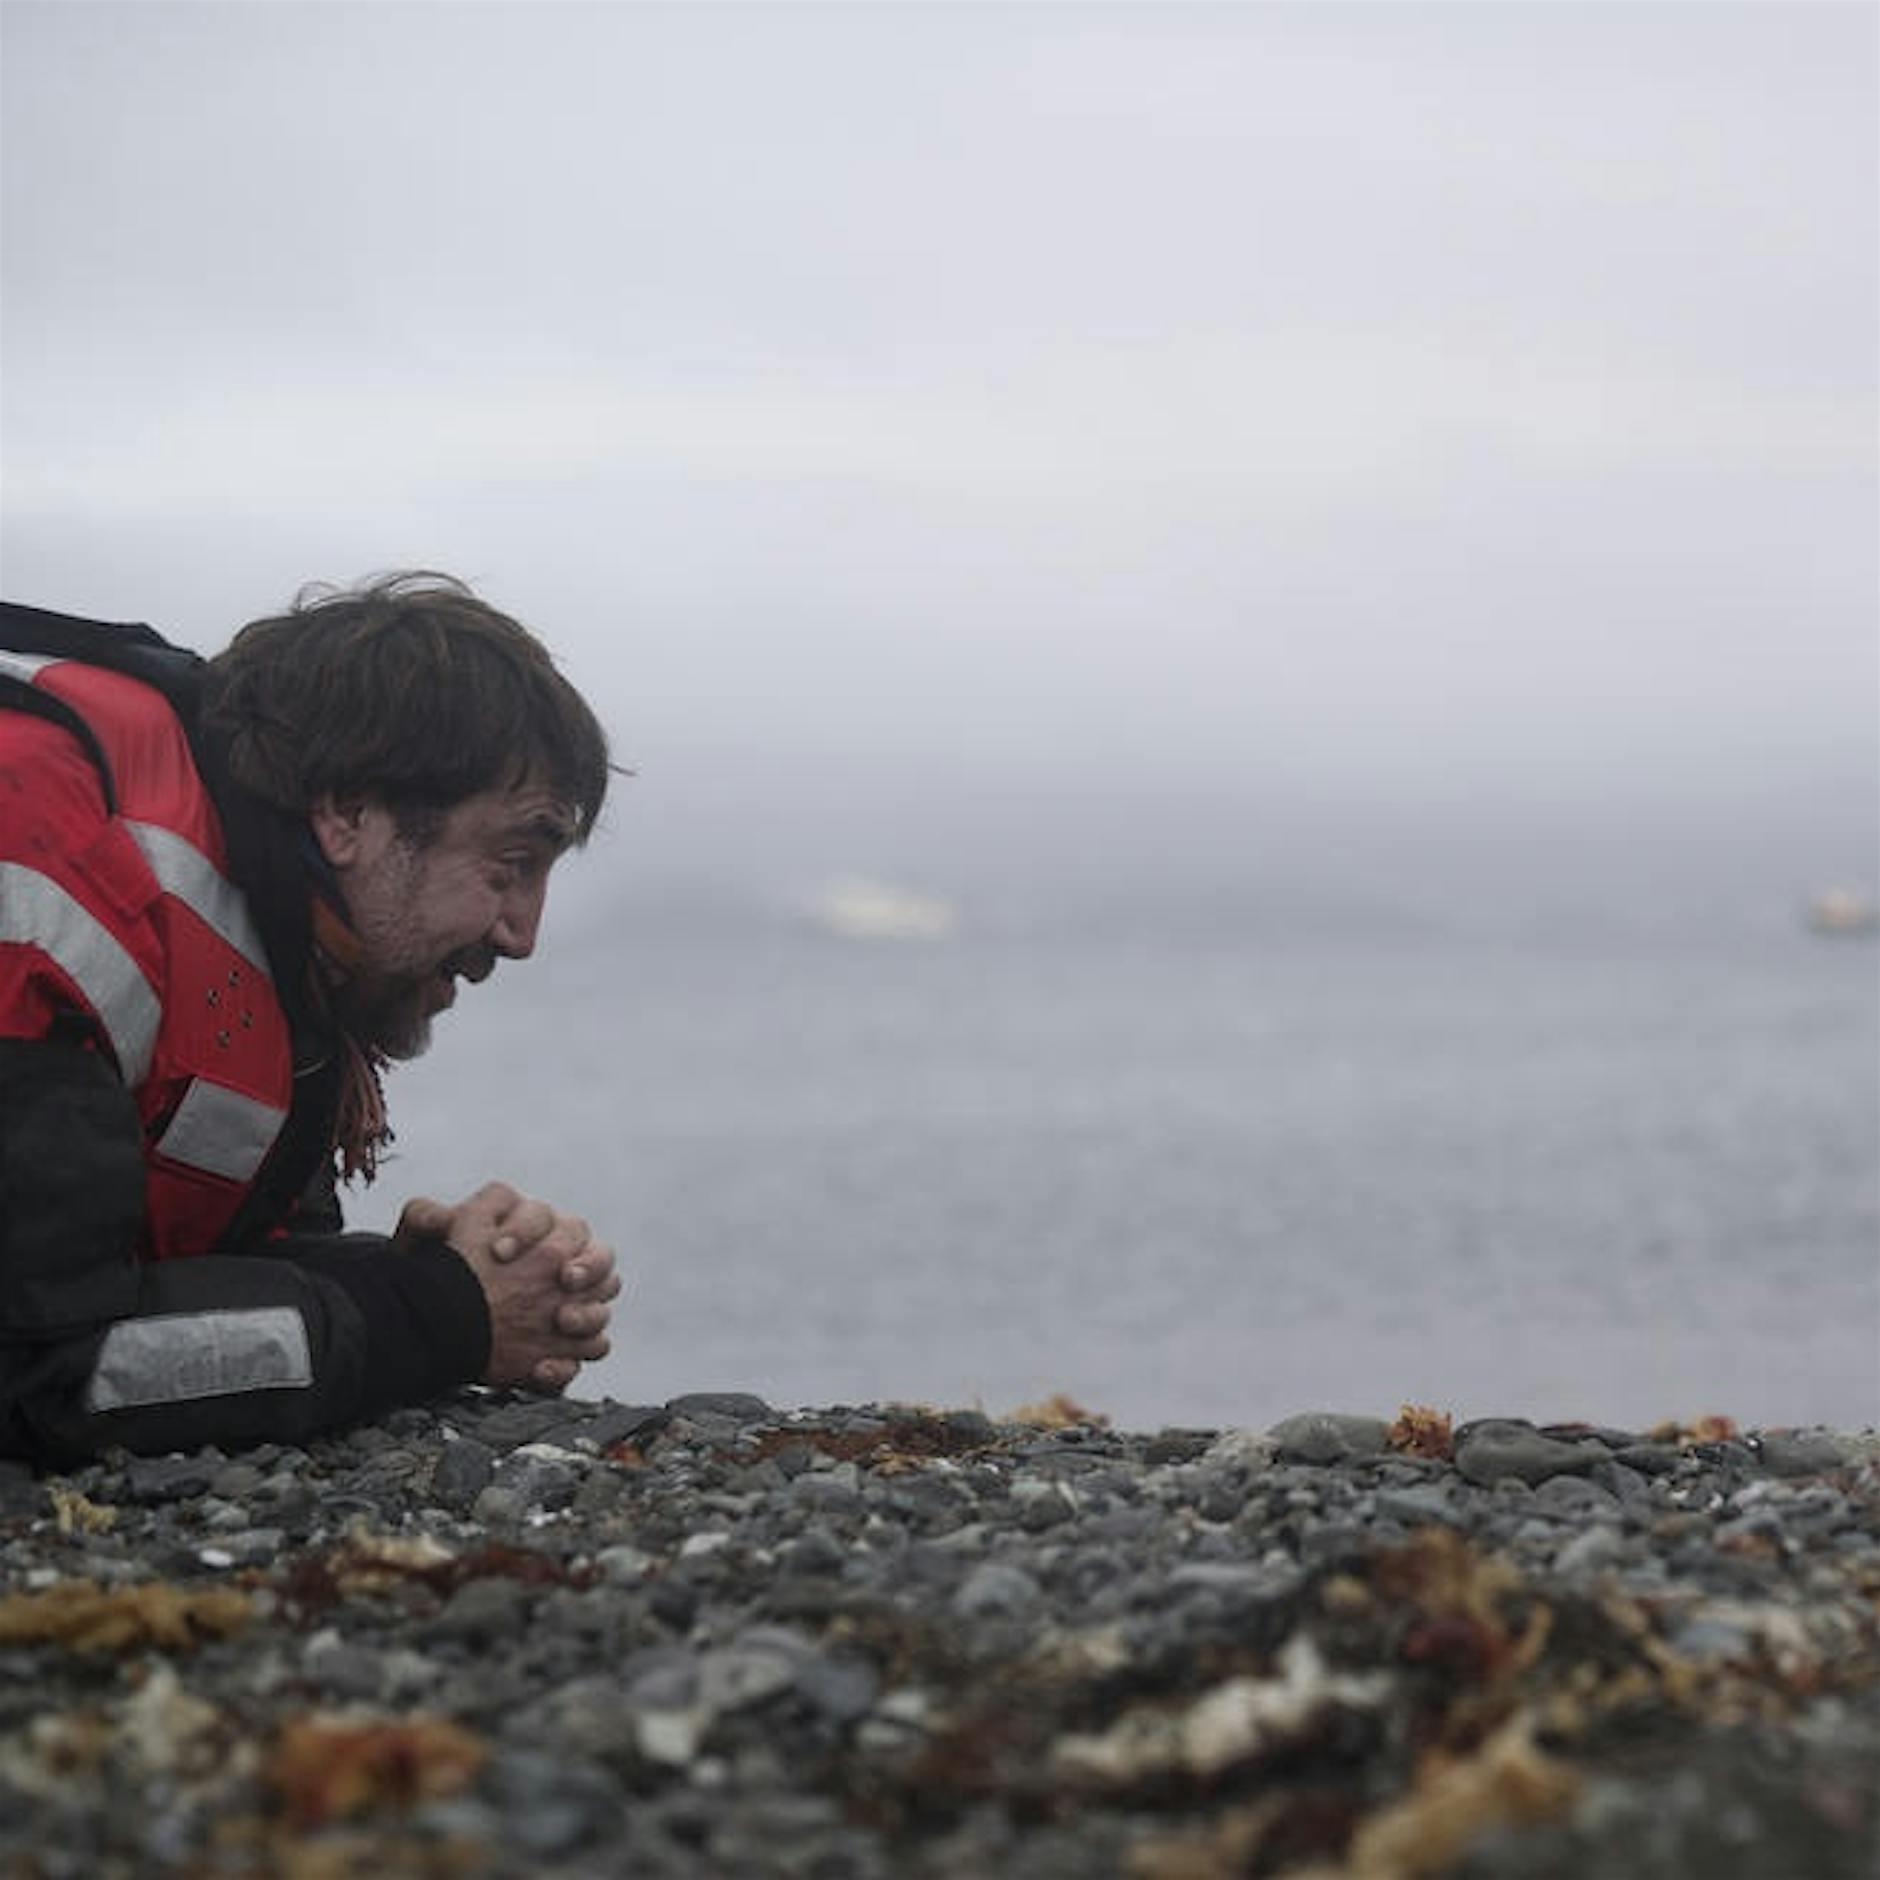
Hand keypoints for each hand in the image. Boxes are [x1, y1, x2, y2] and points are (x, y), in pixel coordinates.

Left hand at [394, 1182, 621, 1391]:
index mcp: (532, 1228)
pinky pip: (590, 1350)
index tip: (499, 1251)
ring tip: (562, 1320)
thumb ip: (425, 1217)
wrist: (439, 1319)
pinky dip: (568, 1362)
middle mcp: (561, 1261)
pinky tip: (542, 1368)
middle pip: (598, 1255)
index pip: (543, 1218)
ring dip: (589, 1311)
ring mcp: (570, 1302)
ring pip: (603, 1301)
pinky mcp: (565, 1345)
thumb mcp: (423, 1242)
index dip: (526, 1230)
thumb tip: (439, 1217)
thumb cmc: (440, 1272)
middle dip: (587, 1264)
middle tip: (563, 1277)